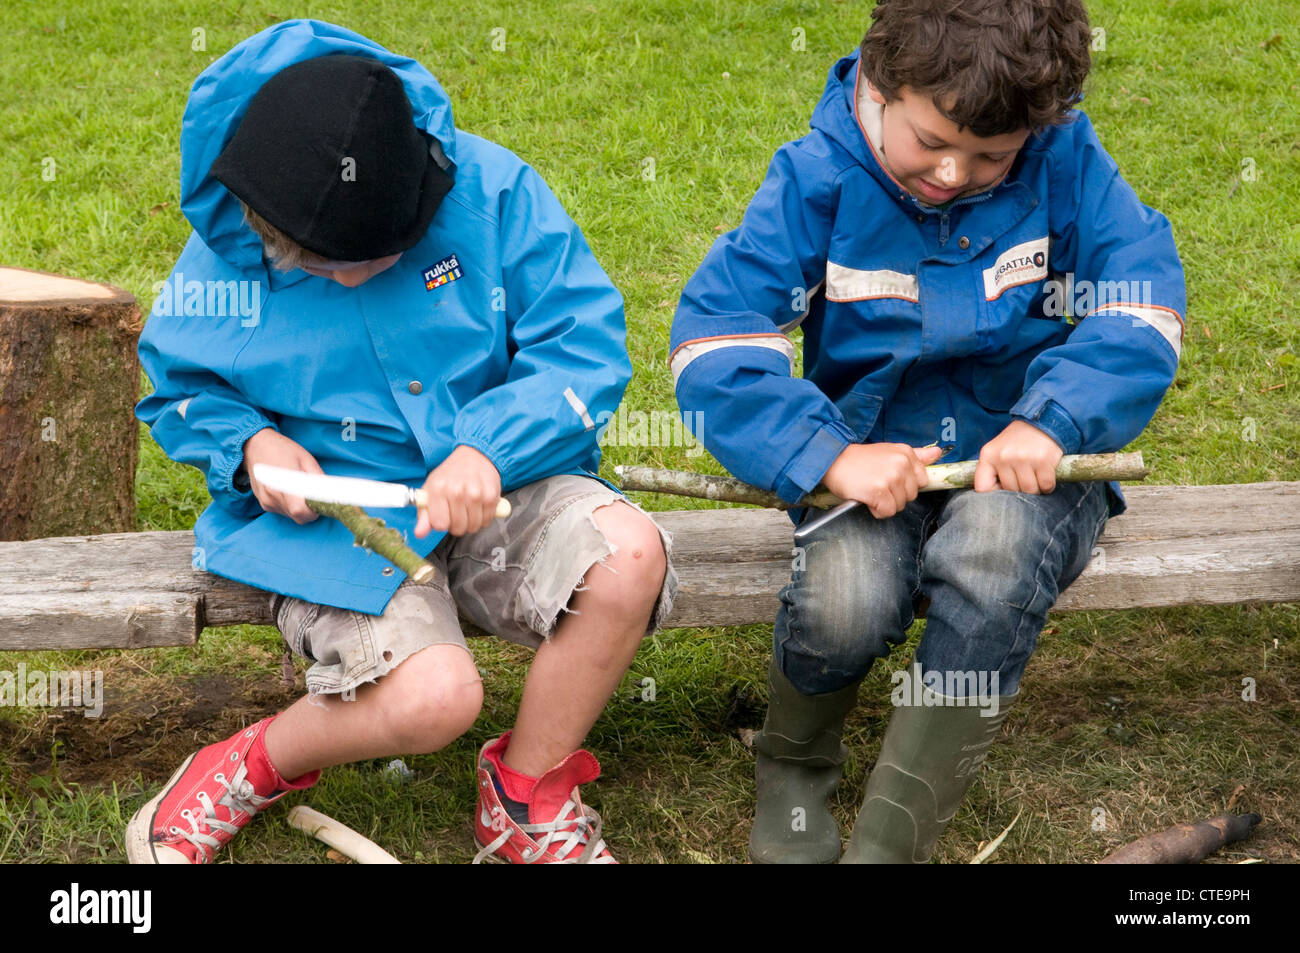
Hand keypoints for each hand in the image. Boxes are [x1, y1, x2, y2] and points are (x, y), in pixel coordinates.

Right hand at [242, 428, 324, 523]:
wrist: (255, 446)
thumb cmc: (282, 450)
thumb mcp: (306, 459)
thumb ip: (318, 479)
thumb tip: (329, 494)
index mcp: (284, 484)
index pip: (299, 511)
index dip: (313, 512)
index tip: (319, 504)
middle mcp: (272, 496)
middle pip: (297, 517)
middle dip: (309, 510)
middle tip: (312, 496)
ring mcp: (266, 501)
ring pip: (291, 515)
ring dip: (299, 508)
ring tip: (299, 489)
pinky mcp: (264, 504)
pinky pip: (282, 511)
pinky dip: (290, 506)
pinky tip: (289, 491)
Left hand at [415, 445, 501, 537]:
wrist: (474, 457)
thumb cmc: (449, 476)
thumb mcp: (430, 491)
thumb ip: (424, 515)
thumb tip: (419, 534)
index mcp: (438, 489)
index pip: (440, 524)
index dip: (442, 523)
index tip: (444, 514)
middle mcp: (457, 491)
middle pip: (458, 528)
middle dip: (457, 524)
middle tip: (457, 510)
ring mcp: (476, 494)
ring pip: (473, 526)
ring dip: (471, 522)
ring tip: (468, 507)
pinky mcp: (491, 496)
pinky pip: (487, 520)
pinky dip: (483, 517)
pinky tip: (479, 505)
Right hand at [820, 442, 944, 518]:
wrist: (832, 460)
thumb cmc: (860, 459)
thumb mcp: (889, 451)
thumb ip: (916, 455)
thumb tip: (939, 453)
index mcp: (906, 453)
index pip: (922, 481)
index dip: (906, 485)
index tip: (890, 479)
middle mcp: (901, 464)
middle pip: (911, 496)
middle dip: (895, 495)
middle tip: (877, 484)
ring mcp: (890, 478)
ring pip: (899, 506)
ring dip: (885, 503)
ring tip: (870, 489)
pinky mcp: (878, 492)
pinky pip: (887, 512)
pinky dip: (876, 510)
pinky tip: (866, 498)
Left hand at [974, 420, 1063, 493]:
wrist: (1041, 423)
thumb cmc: (1017, 442)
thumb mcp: (997, 451)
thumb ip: (991, 472)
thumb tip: (994, 499)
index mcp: (988, 455)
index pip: (982, 488)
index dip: (993, 495)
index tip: (1002, 492)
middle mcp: (1004, 456)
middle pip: (1010, 491)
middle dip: (1019, 489)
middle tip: (1024, 476)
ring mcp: (1023, 458)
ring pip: (1029, 490)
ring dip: (1035, 488)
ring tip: (1035, 475)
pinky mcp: (1043, 461)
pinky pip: (1045, 486)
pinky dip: (1048, 485)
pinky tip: (1045, 474)